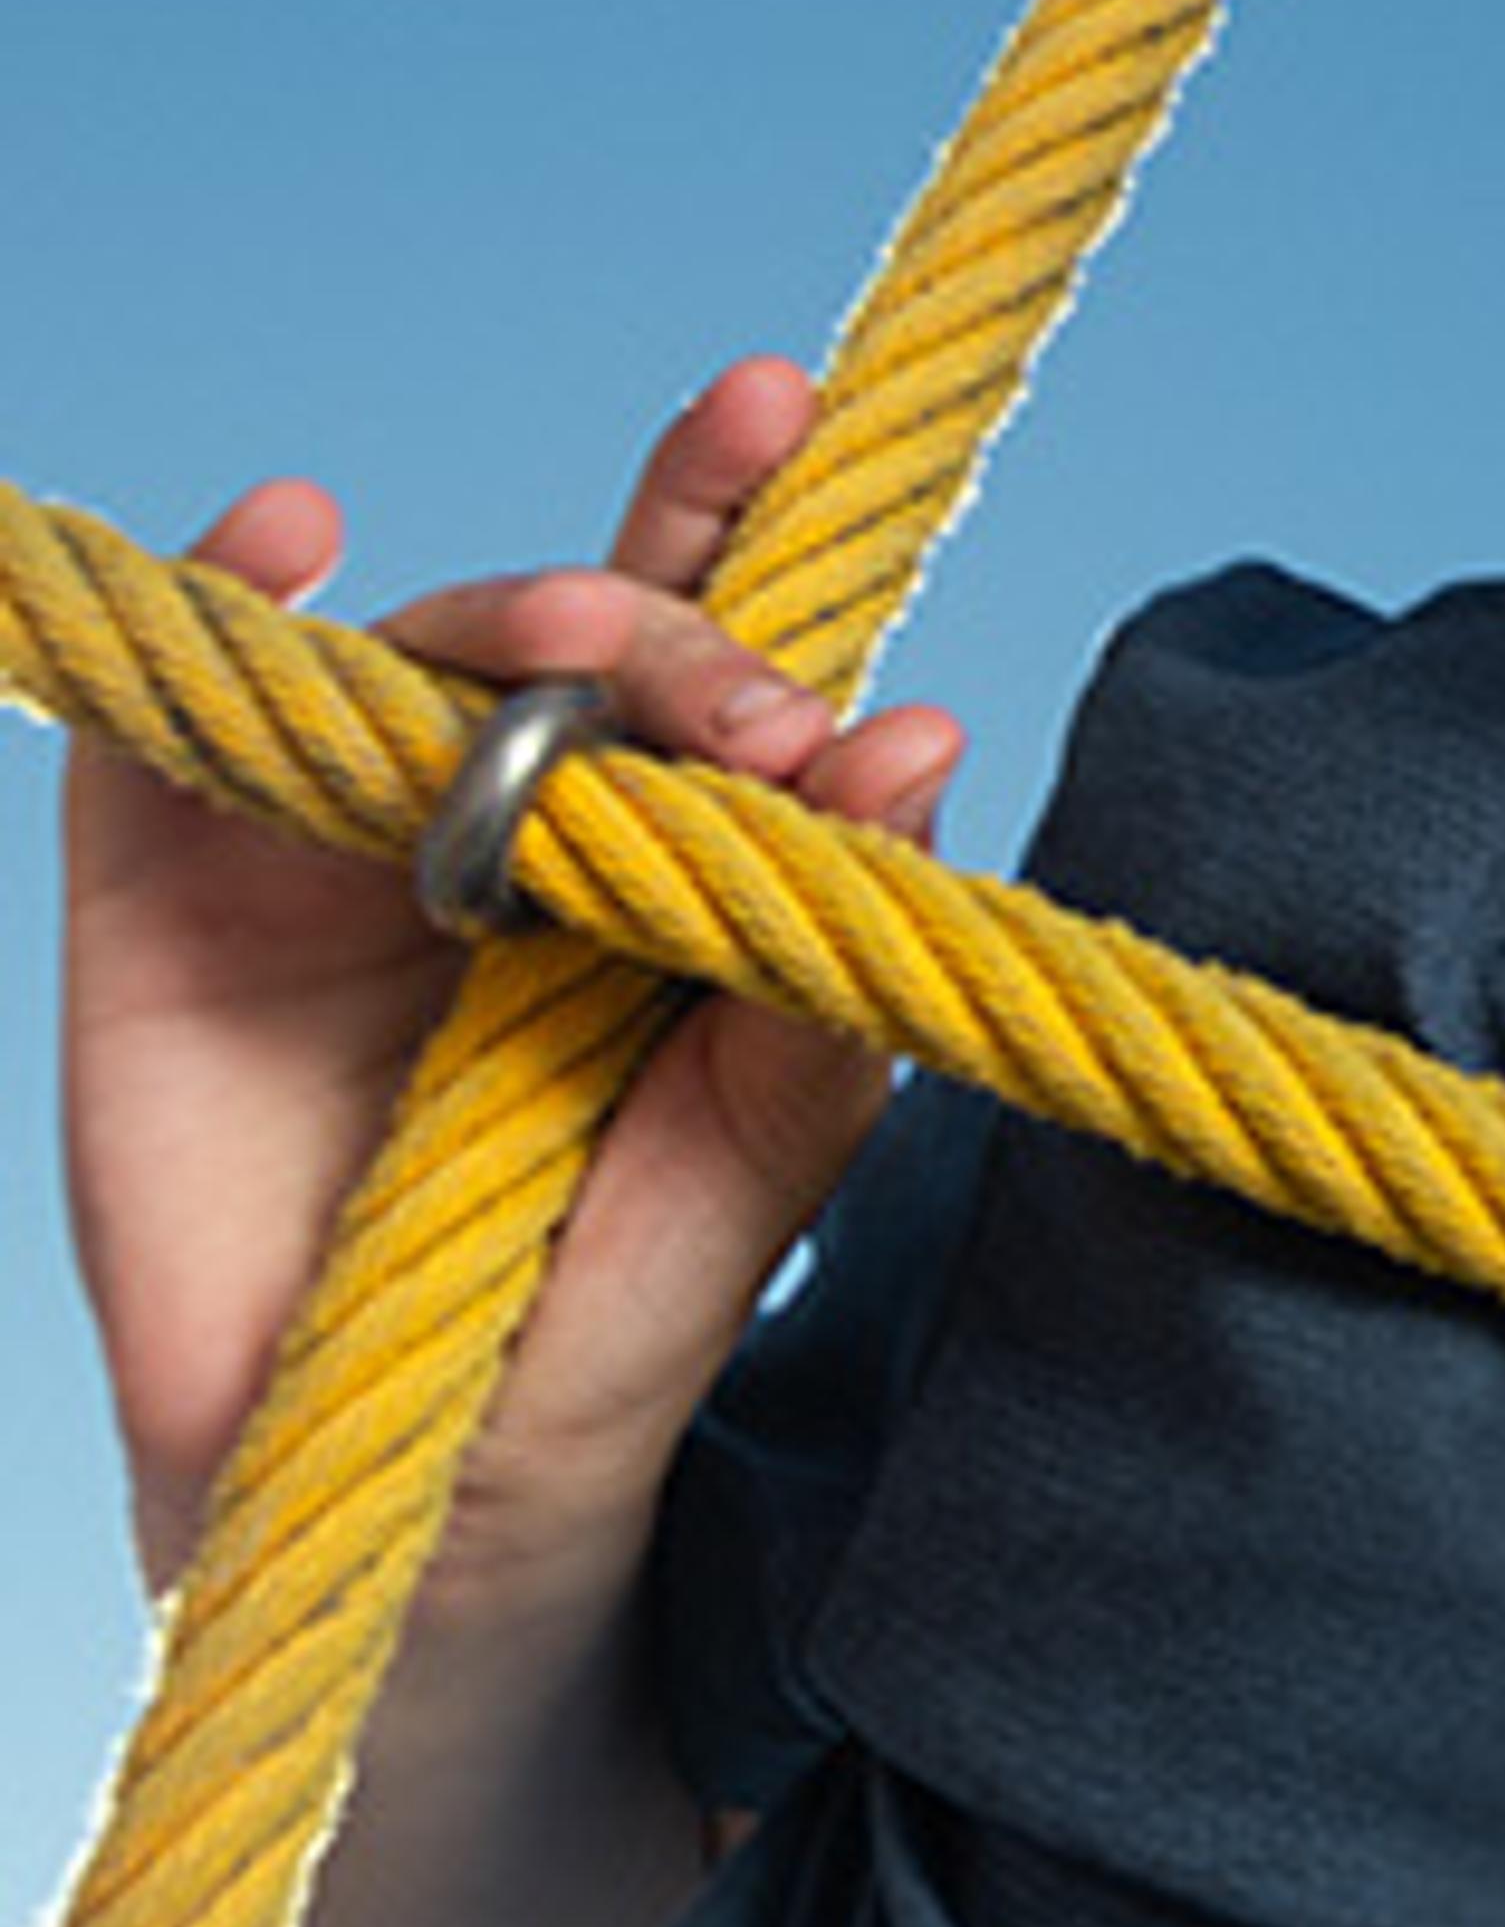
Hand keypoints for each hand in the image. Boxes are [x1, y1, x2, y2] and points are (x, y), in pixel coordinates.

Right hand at [62, 357, 963, 1597]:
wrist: (412, 1503)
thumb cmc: (601, 1316)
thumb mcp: (751, 1160)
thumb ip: (821, 971)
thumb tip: (920, 739)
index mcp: (654, 854)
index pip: (707, 656)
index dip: (744, 523)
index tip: (796, 422)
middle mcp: (494, 821)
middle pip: (564, 633)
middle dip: (661, 608)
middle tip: (745, 702)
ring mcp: (325, 849)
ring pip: (397, 662)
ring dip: (499, 623)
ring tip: (582, 648)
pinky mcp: (161, 901)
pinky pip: (172, 719)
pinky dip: (213, 608)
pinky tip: (284, 536)